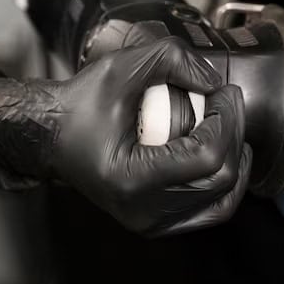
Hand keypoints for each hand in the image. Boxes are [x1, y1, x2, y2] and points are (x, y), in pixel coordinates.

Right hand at [0, 38, 251, 236]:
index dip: (227, 120)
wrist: (48, 137)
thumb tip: (213, 80)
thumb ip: (171, 59)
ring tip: (229, 126)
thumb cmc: (78, 107)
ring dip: (235, 160)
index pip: (207, 157)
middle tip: (228, 102)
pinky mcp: (155, 224)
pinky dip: (224, 182)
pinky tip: (221, 153)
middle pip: (219, 178)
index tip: (224, 92)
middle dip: (234, 133)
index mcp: (132, 178)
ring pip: (221, 201)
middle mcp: (142, 210)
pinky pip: (207, 211)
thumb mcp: (120, 68)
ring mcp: (149, 222)